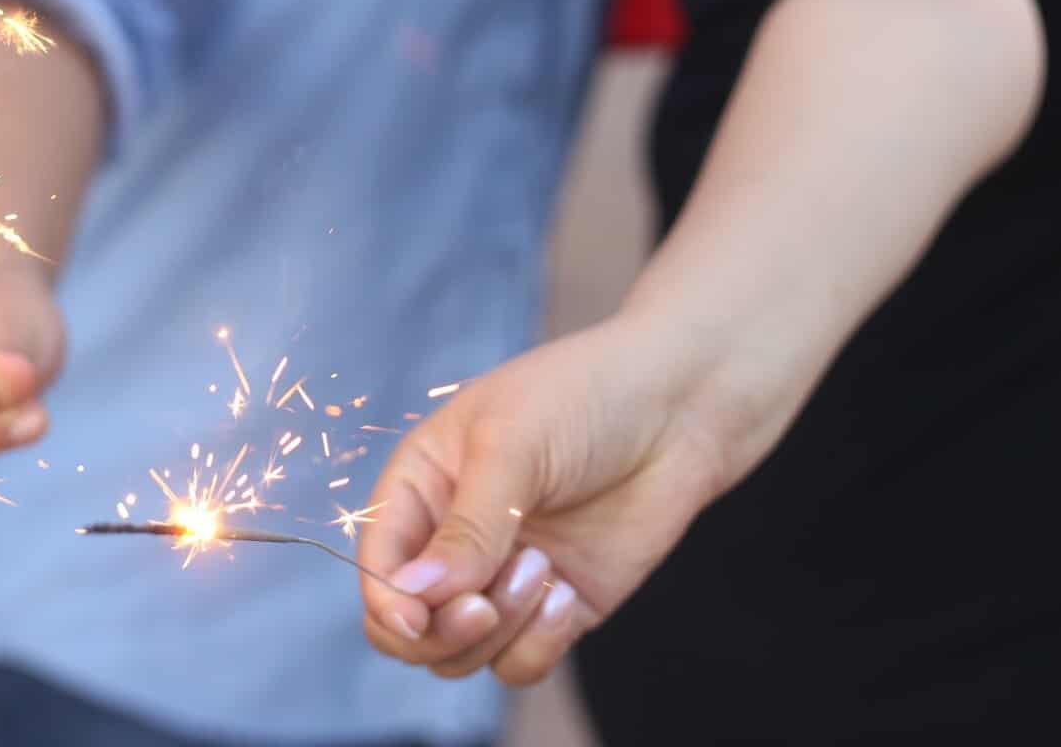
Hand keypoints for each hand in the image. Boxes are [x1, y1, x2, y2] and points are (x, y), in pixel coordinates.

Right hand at [358, 321, 739, 685]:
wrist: (681, 405)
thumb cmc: (583, 397)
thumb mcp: (511, 446)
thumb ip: (465, 527)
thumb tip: (414, 594)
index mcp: (421, 487)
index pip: (379, 564)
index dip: (388, 601)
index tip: (418, 617)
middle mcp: (453, 539)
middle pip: (410, 627)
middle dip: (442, 630)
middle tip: (484, 605)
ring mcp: (503, 577)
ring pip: (463, 654)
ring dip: (500, 630)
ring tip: (545, 571)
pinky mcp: (556, 606)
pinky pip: (520, 663)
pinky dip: (538, 646)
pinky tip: (567, 595)